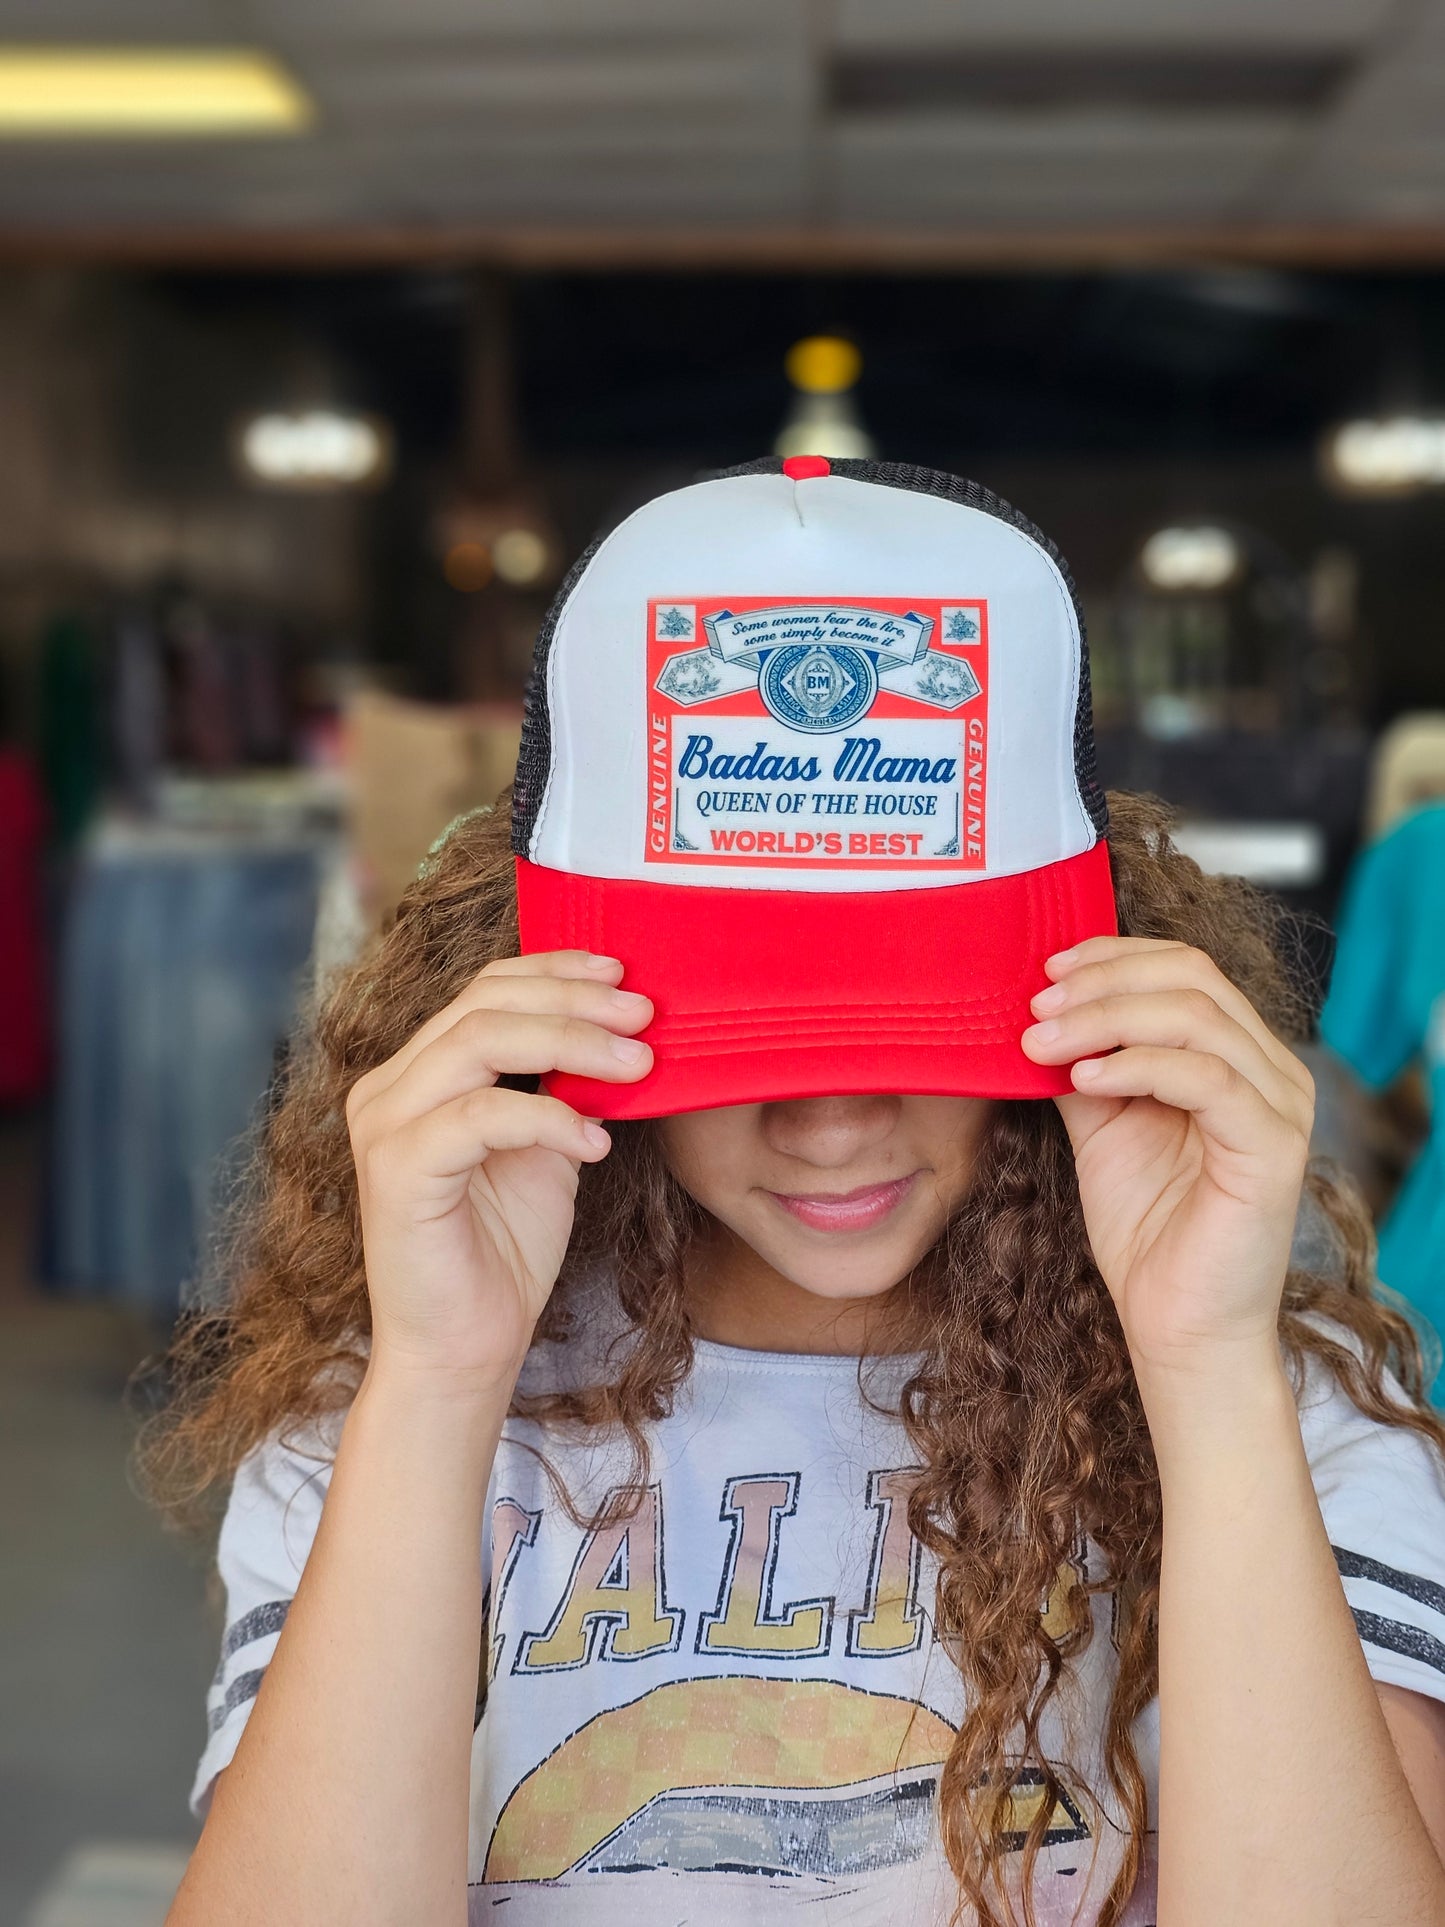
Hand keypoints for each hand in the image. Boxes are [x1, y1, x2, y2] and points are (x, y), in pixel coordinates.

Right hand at [345, 951, 652, 1391]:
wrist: (465, 1350)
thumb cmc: (503, 1253)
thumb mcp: (546, 1150)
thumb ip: (563, 1088)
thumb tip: (623, 1033)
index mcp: (417, 1075)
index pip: (483, 991)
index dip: (553, 971)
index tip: (620, 974)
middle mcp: (389, 1089)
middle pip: (483, 1004)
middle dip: (573, 1001)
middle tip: (643, 1014)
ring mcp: (385, 1127)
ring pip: (479, 1043)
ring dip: (570, 1043)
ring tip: (636, 1063)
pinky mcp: (396, 1171)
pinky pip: (481, 1115)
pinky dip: (547, 1117)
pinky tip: (597, 1140)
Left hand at [1020, 937, 1314, 1384]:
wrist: (1176, 1324)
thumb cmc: (1146, 1230)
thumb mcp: (1101, 1126)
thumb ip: (1083, 1066)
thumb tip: (1039, 1013)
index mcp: (1238, 1056)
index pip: (1186, 969)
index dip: (1114, 957)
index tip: (1047, 971)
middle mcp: (1271, 1070)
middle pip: (1192, 979)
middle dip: (1102, 983)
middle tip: (1037, 1007)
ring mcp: (1281, 1106)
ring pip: (1196, 1019)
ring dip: (1106, 1020)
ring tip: (1044, 1042)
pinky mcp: (1274, 1147)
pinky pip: (1206, 1078)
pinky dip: (1137, 1066)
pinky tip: (1084, 1080)